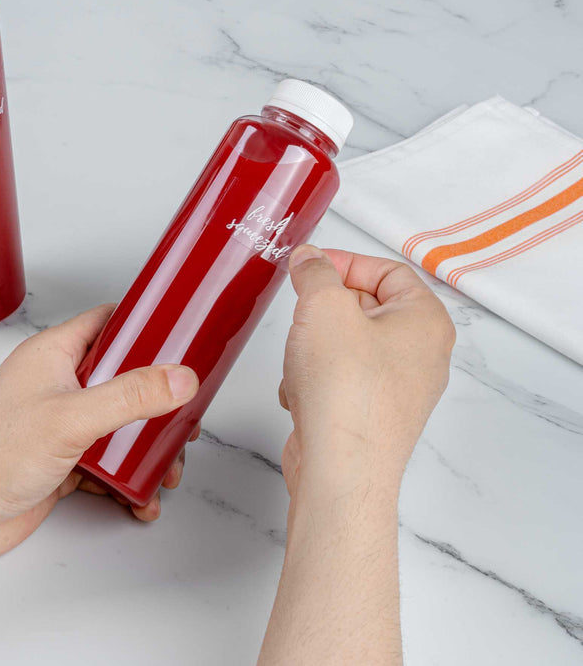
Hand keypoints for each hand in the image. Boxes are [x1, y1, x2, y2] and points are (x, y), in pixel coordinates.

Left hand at [0, 304, 199, 568]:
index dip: (146, 324)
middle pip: (124, 378)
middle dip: (159, 401)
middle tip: (185, 417)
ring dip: (147, 447)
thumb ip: (129, 396)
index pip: (109, 322)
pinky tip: (139, 499)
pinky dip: (128, 479)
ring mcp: (62, 424)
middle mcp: (60, 384)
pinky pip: (107, 463)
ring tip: (168, 470)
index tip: (183, 334)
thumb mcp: (69, 418)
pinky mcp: (63, 462)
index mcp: (55, 355)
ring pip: (120, 425)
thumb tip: (180, 378)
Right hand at [258, 247, 453, 664]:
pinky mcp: (372, 415)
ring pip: (347, 345)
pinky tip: (303, 394)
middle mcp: (421, 356)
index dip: (345, 263)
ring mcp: (398, 389)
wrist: (340, 469)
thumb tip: (310, 259)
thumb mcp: (323, 306)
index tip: (311, 266)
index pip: (387, 270)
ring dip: (313, 347)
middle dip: (324, 311)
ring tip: (302, 363)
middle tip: (302, 315)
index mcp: (426, 321)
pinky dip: (315, 380)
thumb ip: (316, 271)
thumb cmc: (345, 391)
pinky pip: (339, 379)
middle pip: (366, 308)